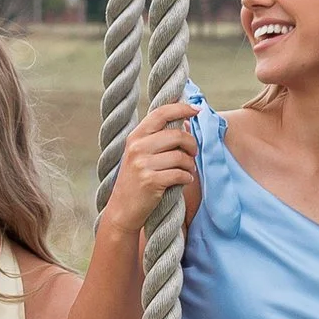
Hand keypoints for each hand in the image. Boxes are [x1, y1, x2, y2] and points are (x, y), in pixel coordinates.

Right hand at [100, 98, 201, 239]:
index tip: (196, 109)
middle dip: (191, 144)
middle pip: (176, 135)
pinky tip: (183, 180)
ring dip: (190, 165)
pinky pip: (180, 174)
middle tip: (193, 153)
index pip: (160, 113)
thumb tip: (185, 120)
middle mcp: (137, 147)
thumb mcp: (140, 154)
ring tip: (187, 170)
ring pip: (181, 156)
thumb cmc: (137, 180)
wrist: (122, 209)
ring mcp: (142, 164)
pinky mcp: (150, 181)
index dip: (181, 108)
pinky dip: (187, 178)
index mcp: (135, 137)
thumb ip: (157, 138)